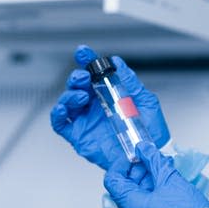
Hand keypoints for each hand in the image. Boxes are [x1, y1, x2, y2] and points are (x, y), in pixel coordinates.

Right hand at [50, 45, 169, 169]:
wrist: (150, 155)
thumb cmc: (150, 130)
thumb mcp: (145, 101)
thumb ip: (130, 82)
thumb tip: (118, 63)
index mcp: (108, 94)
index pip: (94, 74)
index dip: (87, 61)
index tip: (83, 52)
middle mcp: (95, 106)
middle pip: (77, 86)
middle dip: (76, 78)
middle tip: (83, 78)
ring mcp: (85, 120)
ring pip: (66, 102)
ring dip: (69, 95)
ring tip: (81, 96)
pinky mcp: (79, 136)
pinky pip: (61, 124)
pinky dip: (58, 114)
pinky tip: (63, 109)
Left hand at [104, 141, 208, 207]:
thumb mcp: (170, 180)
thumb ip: (154, 161)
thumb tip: (143, 148)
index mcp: (129, 205)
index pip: (113, 179)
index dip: (122, 164)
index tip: (137, 156)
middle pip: (125, 188)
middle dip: (139, 171)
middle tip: (156, 161)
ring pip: (136, 198)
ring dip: (148, 182)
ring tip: (167, 173)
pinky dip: (153, 195)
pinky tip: (169, 188)